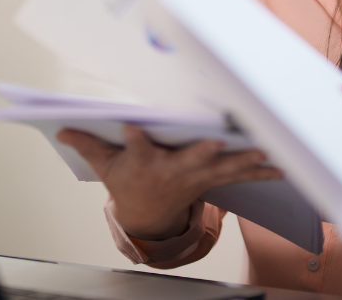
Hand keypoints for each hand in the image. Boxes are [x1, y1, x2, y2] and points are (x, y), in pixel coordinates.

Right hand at [56, 125, 282, 240]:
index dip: (133, 136)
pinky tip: (281, 167)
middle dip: (203, 150)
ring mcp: (195, 177)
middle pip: (188, 159)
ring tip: (264, 151)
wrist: (148, 217)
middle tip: (216, 139)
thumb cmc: (128, 182)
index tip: (131, 124)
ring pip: (221, 167)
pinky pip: (238, 176)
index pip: (136, 146)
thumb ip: (88, 144)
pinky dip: (259, 172)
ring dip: (243, 160)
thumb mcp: (105, 166)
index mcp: (144, 163)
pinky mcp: (211, 180)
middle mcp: (172, 171)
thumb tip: (60, 128)